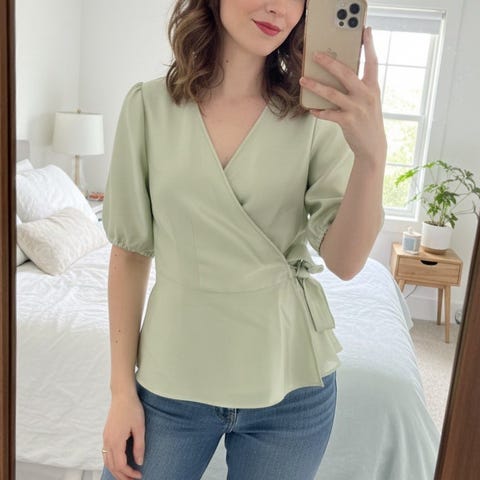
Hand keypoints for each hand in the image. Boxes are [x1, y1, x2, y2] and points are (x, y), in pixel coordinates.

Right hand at [102, 392, 144, 479]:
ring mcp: (105, 438)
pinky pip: (105, 454)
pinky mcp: (106, 434)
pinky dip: (111, 462)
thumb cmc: (132, 409)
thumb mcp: (140, 427)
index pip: (120, 465)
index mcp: (116, 441)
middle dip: (122, 476)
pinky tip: (119, 463)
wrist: (122, 395)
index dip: (129, 473)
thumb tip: (139, 462)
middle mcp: (107, 442)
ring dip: (116, 471)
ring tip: (126, 475)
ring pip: (107, 461)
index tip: (139, 475)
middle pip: (112, 466)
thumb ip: (139, 446)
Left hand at [299, 27, 386, 167]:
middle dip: (329, 62)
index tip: (365, 31)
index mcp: (373, 87)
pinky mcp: (347, 121)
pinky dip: (318, 111)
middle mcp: (366, 95)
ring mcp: (357, 108)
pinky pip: (328, 113)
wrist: (373, 146)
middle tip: (316, 55)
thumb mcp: (370, 101)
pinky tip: (311, 109)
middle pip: (346, 73)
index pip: (372, 62)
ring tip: (303, 80)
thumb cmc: (368, 121)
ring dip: (315, 86)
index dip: (369, 46)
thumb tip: (339, 75)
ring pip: (332, 93)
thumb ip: (360, 88)